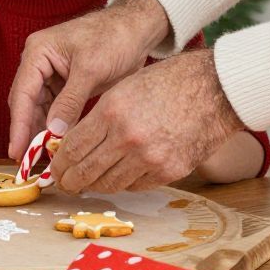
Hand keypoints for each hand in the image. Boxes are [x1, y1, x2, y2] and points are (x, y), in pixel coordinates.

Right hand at [5, 0, 172, 154]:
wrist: (137, 28)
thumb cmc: (114, 38)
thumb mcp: (91, 70)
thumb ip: (70, 101)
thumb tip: (53, 133)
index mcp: (37, 52)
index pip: (22, 93)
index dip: (19, 125)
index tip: (18, 151)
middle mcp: (39, 62)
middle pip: (26, 103)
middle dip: (27, 131)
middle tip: (27, 162)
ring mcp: (51, 73)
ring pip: (39, 109)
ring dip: (41, 131)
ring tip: (42, 158)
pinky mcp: (65, 83)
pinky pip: (54, 108)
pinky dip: (55, 125)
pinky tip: (57, 144)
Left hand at [51, 48, 243, 194]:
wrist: (215, 91)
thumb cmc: (168, 83)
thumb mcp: (123, 89)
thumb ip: (97, 117)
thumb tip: (72, 144)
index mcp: (112, 112)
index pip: (73, 148)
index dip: (59, 163)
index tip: (55, 168)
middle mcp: (127, 138)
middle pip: (86, 171)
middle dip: (70, 181)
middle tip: (64, 183)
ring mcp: (149, 158)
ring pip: (109, 184)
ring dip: (94, 186)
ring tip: (87, 183)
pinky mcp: (168, 171)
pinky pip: (135, 186)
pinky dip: (123, 183)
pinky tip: (117, 176)